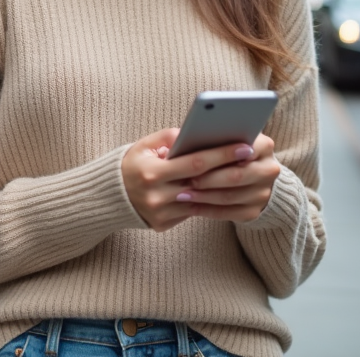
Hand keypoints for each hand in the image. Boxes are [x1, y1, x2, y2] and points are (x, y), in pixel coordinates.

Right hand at [121, 130, 279, 231]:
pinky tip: (222, 192)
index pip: (195, 163)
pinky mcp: (163, 225)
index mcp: (152, 172)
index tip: (244, 146)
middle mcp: (157, 196)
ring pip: (201, 202)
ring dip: (223, 189)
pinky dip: (208, 203)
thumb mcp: (143, 146)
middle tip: (252, 160)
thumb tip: (194, 133)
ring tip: (243, 177)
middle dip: (229, 170)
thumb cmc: (130, 164)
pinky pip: (192, 213)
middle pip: (203, 184)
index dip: (222, 155)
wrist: (106, 197)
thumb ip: (168, 137)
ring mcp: (161, 213)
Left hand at [172, 133, 279, 222]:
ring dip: (204, 197)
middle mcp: (269, 169)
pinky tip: (191, 206)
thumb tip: (184, 140)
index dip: (222, 155)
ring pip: (230, 197)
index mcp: (263, 145)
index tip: (199, 159)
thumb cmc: (225, 151)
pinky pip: (228, 213)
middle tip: (186, 179)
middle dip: (209, 179)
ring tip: (182, 194)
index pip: (244, 148)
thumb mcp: (222, 138)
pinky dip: (207, 210)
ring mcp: (264, 193)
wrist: (248, 174)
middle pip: (236, 176)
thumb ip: (209, 136)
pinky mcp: (254, 211)